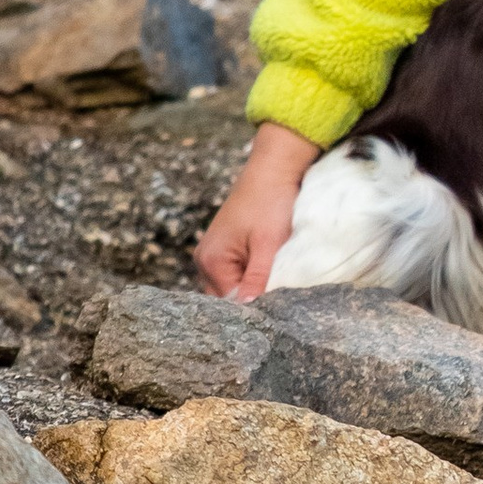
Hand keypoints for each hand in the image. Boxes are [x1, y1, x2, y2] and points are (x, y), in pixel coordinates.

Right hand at [195, 121, 320, 298]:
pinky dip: (251, 276)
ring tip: (275, 288)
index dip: (253, 309)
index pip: (229, 302)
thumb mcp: (268, 245)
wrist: (274, 171)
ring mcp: (213, 254)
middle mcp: (204, 260)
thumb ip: (257, 278)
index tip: (277, 312)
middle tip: (278, 304)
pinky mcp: (226, 248)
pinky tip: (268, 274)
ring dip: (252, 288)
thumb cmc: (270, 203)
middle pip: (227, 297)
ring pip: (233, 286)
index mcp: (210, 261)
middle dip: (250, 300)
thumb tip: (247, 309)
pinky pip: (236, 273)